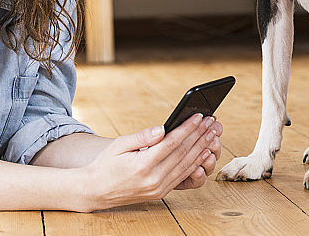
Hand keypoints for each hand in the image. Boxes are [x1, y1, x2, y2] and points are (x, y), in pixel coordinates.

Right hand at [82, 113, 217, 210]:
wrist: (96, 191)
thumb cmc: (105, 164)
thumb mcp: (118, 145)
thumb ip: (141, 137)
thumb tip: (161, 128)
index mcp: (142, 165)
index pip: (172, 143)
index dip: (188, 128)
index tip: (199, 116)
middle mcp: (153, 179)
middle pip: (183, 153)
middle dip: (200, 135)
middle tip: (212, 122)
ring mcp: (158, 188)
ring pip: (186, 165)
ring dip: (202, 148)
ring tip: (212, 134)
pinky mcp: (161, 193)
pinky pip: (182, 176)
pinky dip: (195, 163)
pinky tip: (204, 152)